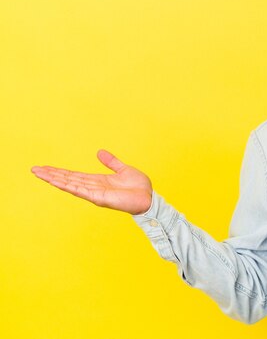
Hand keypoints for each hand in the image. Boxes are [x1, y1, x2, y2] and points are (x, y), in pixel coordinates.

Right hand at [32, 150, 152, 214]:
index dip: (59, 171)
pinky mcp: (99, 198)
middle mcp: (93, 187)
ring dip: (54, 179)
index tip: (45, 167)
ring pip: (70, 184)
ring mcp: (94, 193)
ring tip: (39, 174)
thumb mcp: (123, 170)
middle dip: (51, 174)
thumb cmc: (138, 187)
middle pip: (68, 179)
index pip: (74, 175)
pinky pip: (81, 191)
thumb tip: (100, 152)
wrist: (149, 198)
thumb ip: (111, 162)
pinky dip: (68, 186)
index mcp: (97, 180)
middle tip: (34, 169)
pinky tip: (56, 182)